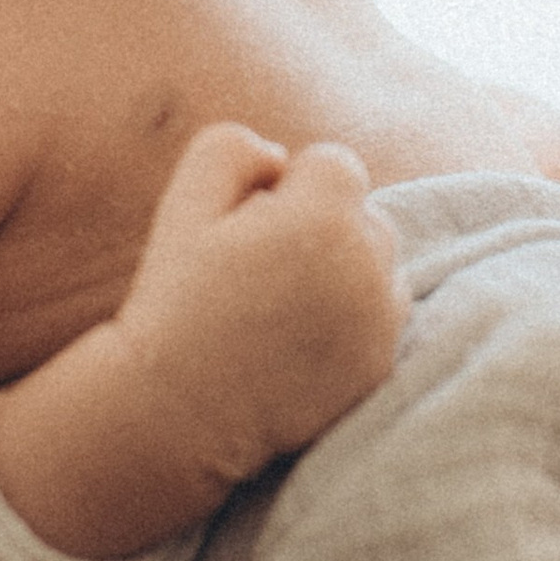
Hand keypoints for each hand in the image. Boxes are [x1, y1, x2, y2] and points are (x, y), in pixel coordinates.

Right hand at [124, 123, 406, 484]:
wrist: (177, 413)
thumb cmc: (176, 301)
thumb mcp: (183, 204)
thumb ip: (233, 148)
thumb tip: (283, 157)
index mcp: (323, 217)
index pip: (332, 163)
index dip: (286, 188)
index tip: (248, 229)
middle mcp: (367, 265)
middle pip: (363, 212)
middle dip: (321, 226)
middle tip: (260, 273)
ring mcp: (381, 321)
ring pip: (378, 262)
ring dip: (344, 269)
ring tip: (279, 307)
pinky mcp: (382, 364)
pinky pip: (383, 314)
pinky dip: (353, 318)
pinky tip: (298, 341)